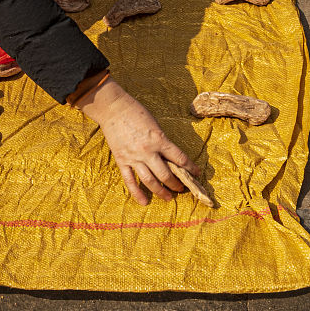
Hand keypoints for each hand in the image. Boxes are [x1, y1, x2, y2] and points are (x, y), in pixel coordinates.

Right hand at [74, 77, 197, 205]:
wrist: (112, 108)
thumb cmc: (136, 111)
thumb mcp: (155, 124)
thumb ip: (162, 141)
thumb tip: (170, 157)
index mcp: (159, 140)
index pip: (180, 158)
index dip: (191, 168)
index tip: (197, 173)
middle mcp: (148, 151)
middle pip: (166, 174)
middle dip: (176, 184)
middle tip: (181, 189)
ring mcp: (133, 157)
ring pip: (150, 181)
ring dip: (161, 192)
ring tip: (168, 198)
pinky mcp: (121, 160)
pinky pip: (130, 180)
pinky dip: (136, 193)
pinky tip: (144, 202)